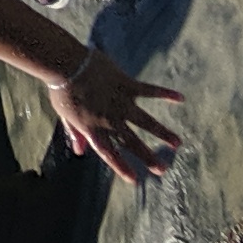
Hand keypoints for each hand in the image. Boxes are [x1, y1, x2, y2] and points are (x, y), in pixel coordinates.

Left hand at [48, 46, 186, 181]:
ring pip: (147, 122)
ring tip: (177, 143)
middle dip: (148, 156)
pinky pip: (150, 90)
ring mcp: (121, 103)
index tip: (134, 179)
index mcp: (93, 129)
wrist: (66, 63)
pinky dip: (166, 94)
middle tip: (162, 169)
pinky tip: (180, 98)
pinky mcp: (128, 85)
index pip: (110, 153)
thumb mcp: (65, 114)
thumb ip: (75, 132)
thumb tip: (80, 152)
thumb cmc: (61, 88)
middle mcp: (110, 119)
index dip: (121, 167)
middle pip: (132, 142)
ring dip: (163, 133)